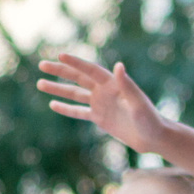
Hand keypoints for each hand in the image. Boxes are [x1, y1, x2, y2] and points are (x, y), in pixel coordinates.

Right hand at [36, 54, 165, 153]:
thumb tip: (118, 66)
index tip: (59, 56)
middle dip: (60, 71)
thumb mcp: (139, 103)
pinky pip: (79, 111)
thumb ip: (127, 85)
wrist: (154, 138)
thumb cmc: (150, 120)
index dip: (75, 63)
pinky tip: (53, 104)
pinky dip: (66, 108)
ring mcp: (101, 104)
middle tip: (41, 65)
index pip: (90, 70)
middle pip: (78, 78)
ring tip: (39, 83)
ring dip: (58, 89)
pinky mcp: (100, 118)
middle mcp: (105, 91)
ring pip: (75, 94)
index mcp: (113, 85)